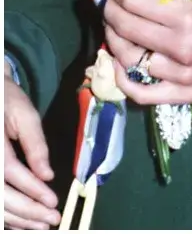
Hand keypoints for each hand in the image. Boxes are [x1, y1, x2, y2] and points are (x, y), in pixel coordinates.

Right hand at [4, 76, 60, 229]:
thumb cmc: (8, 103)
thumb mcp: (25, 116)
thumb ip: (35, 146)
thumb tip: (47, 175)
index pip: (10, 173)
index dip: (32, 190)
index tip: (53, 201)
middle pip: (0, 196)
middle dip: (27, 211)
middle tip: (51, 219)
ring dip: (17, 219)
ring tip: (41, 225)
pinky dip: (7, 215)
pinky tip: (23, 222)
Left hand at [102, 0, 191, 105]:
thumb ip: (185, 6)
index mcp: (189, 17)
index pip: (139, 2)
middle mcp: (178, 45)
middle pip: (127, 27)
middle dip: (111, 12)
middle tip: (107, 4)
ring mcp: (178, 74)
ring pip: (128, 58)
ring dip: (114, 41)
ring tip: (113, 30)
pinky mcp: (182, 95)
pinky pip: (141, 92)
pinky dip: (123, 79)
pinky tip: (119, 66)